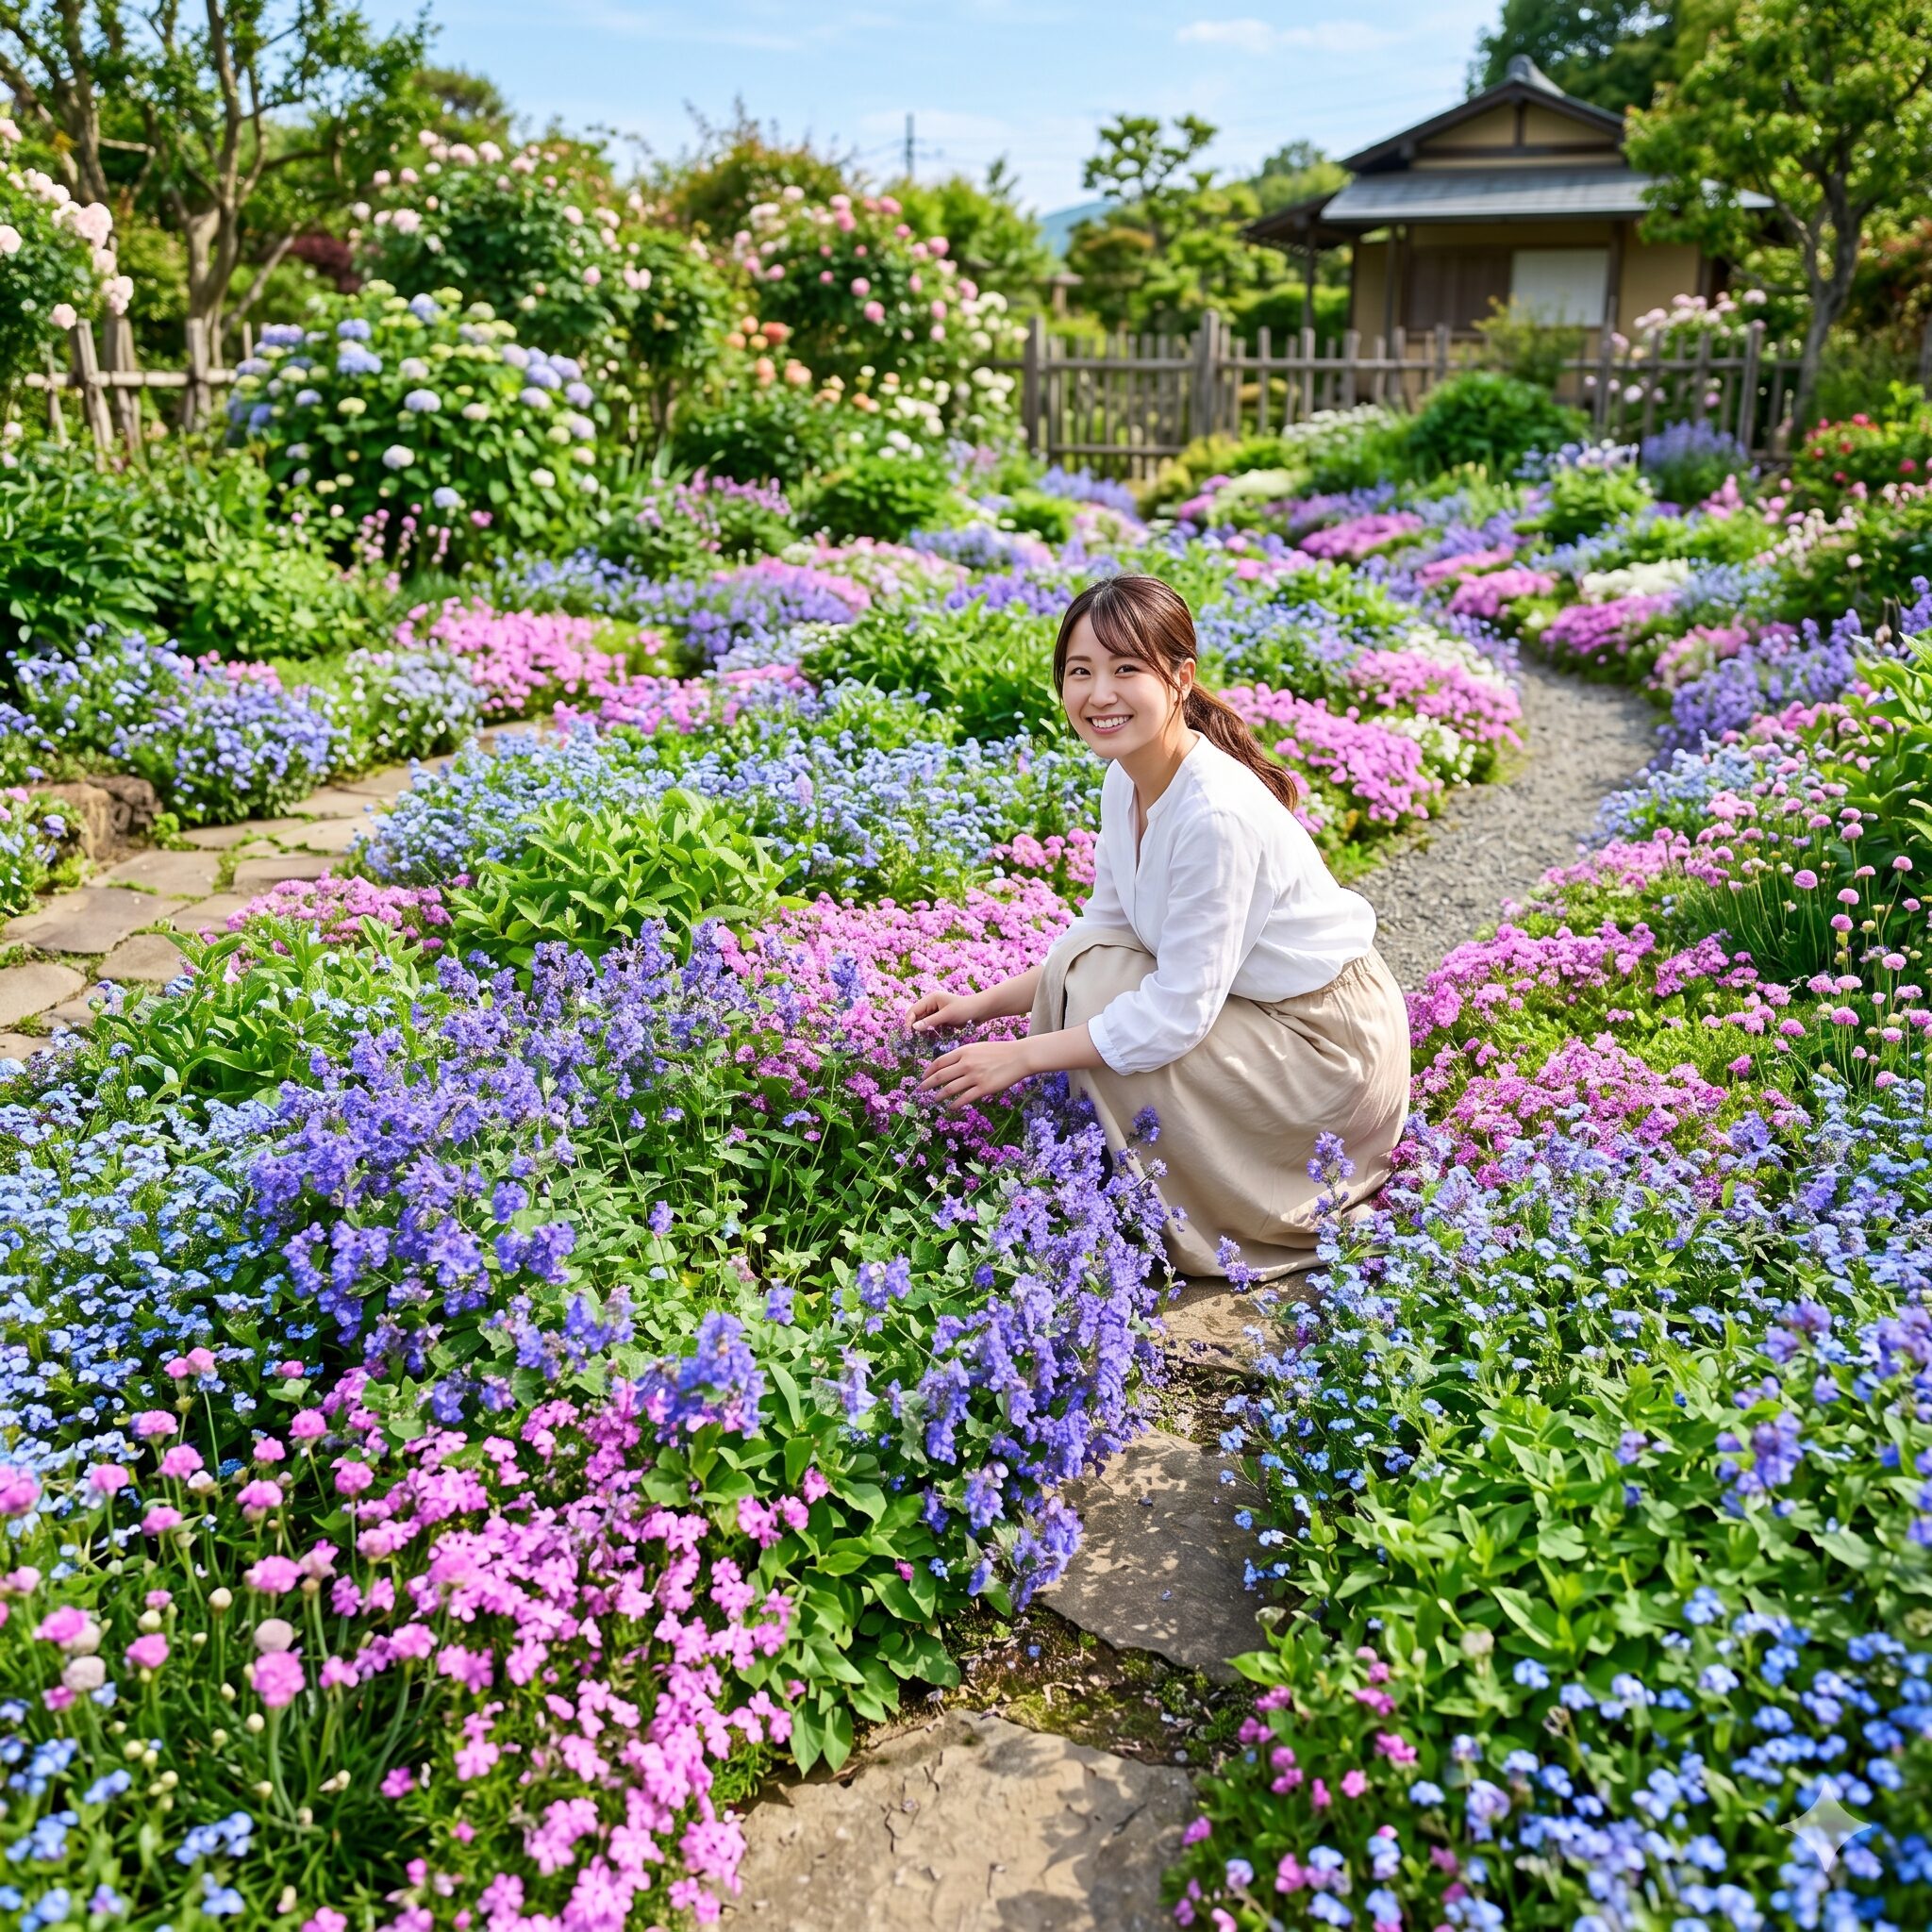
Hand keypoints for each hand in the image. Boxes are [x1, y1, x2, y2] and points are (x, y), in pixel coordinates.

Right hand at [907, 987, 985, 1033]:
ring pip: (922, 1022)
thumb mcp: (947, 1015)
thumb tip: (913, 1028)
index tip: (909, 1034)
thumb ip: (930, 1021)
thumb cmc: (964, 1009)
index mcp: (931, 998)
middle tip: (912, 1040)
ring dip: (921, 1031)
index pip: (914, 1010)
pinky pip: (930, 1026)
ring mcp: (935, 1011)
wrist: (980, 1011)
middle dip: (914, 1027)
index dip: (909, 1021)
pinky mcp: (940, 1019)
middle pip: (916, 1016)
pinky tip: (929, 1040)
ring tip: (920, 1041)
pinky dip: (928, 1032)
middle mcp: (931, 1004)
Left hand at [918, 1037, 1037, 1110]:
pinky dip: (955, 1104)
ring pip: (949, 1089)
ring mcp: (974, 1076)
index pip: (939, 1062)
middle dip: (927, 1084)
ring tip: (934, 1100)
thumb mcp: (978, 1048)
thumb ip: (963, 1055)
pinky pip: (964, 1099)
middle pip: (940, 1076)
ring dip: (939, 1096)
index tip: (923, 1077)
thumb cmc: (999, 1051)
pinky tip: (951, 1107)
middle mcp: (966, 1063)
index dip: (928, 1071)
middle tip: (920, 1090)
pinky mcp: (984, 1088)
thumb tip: (949, 1066)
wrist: (1019, 1056)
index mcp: (964, 1051)